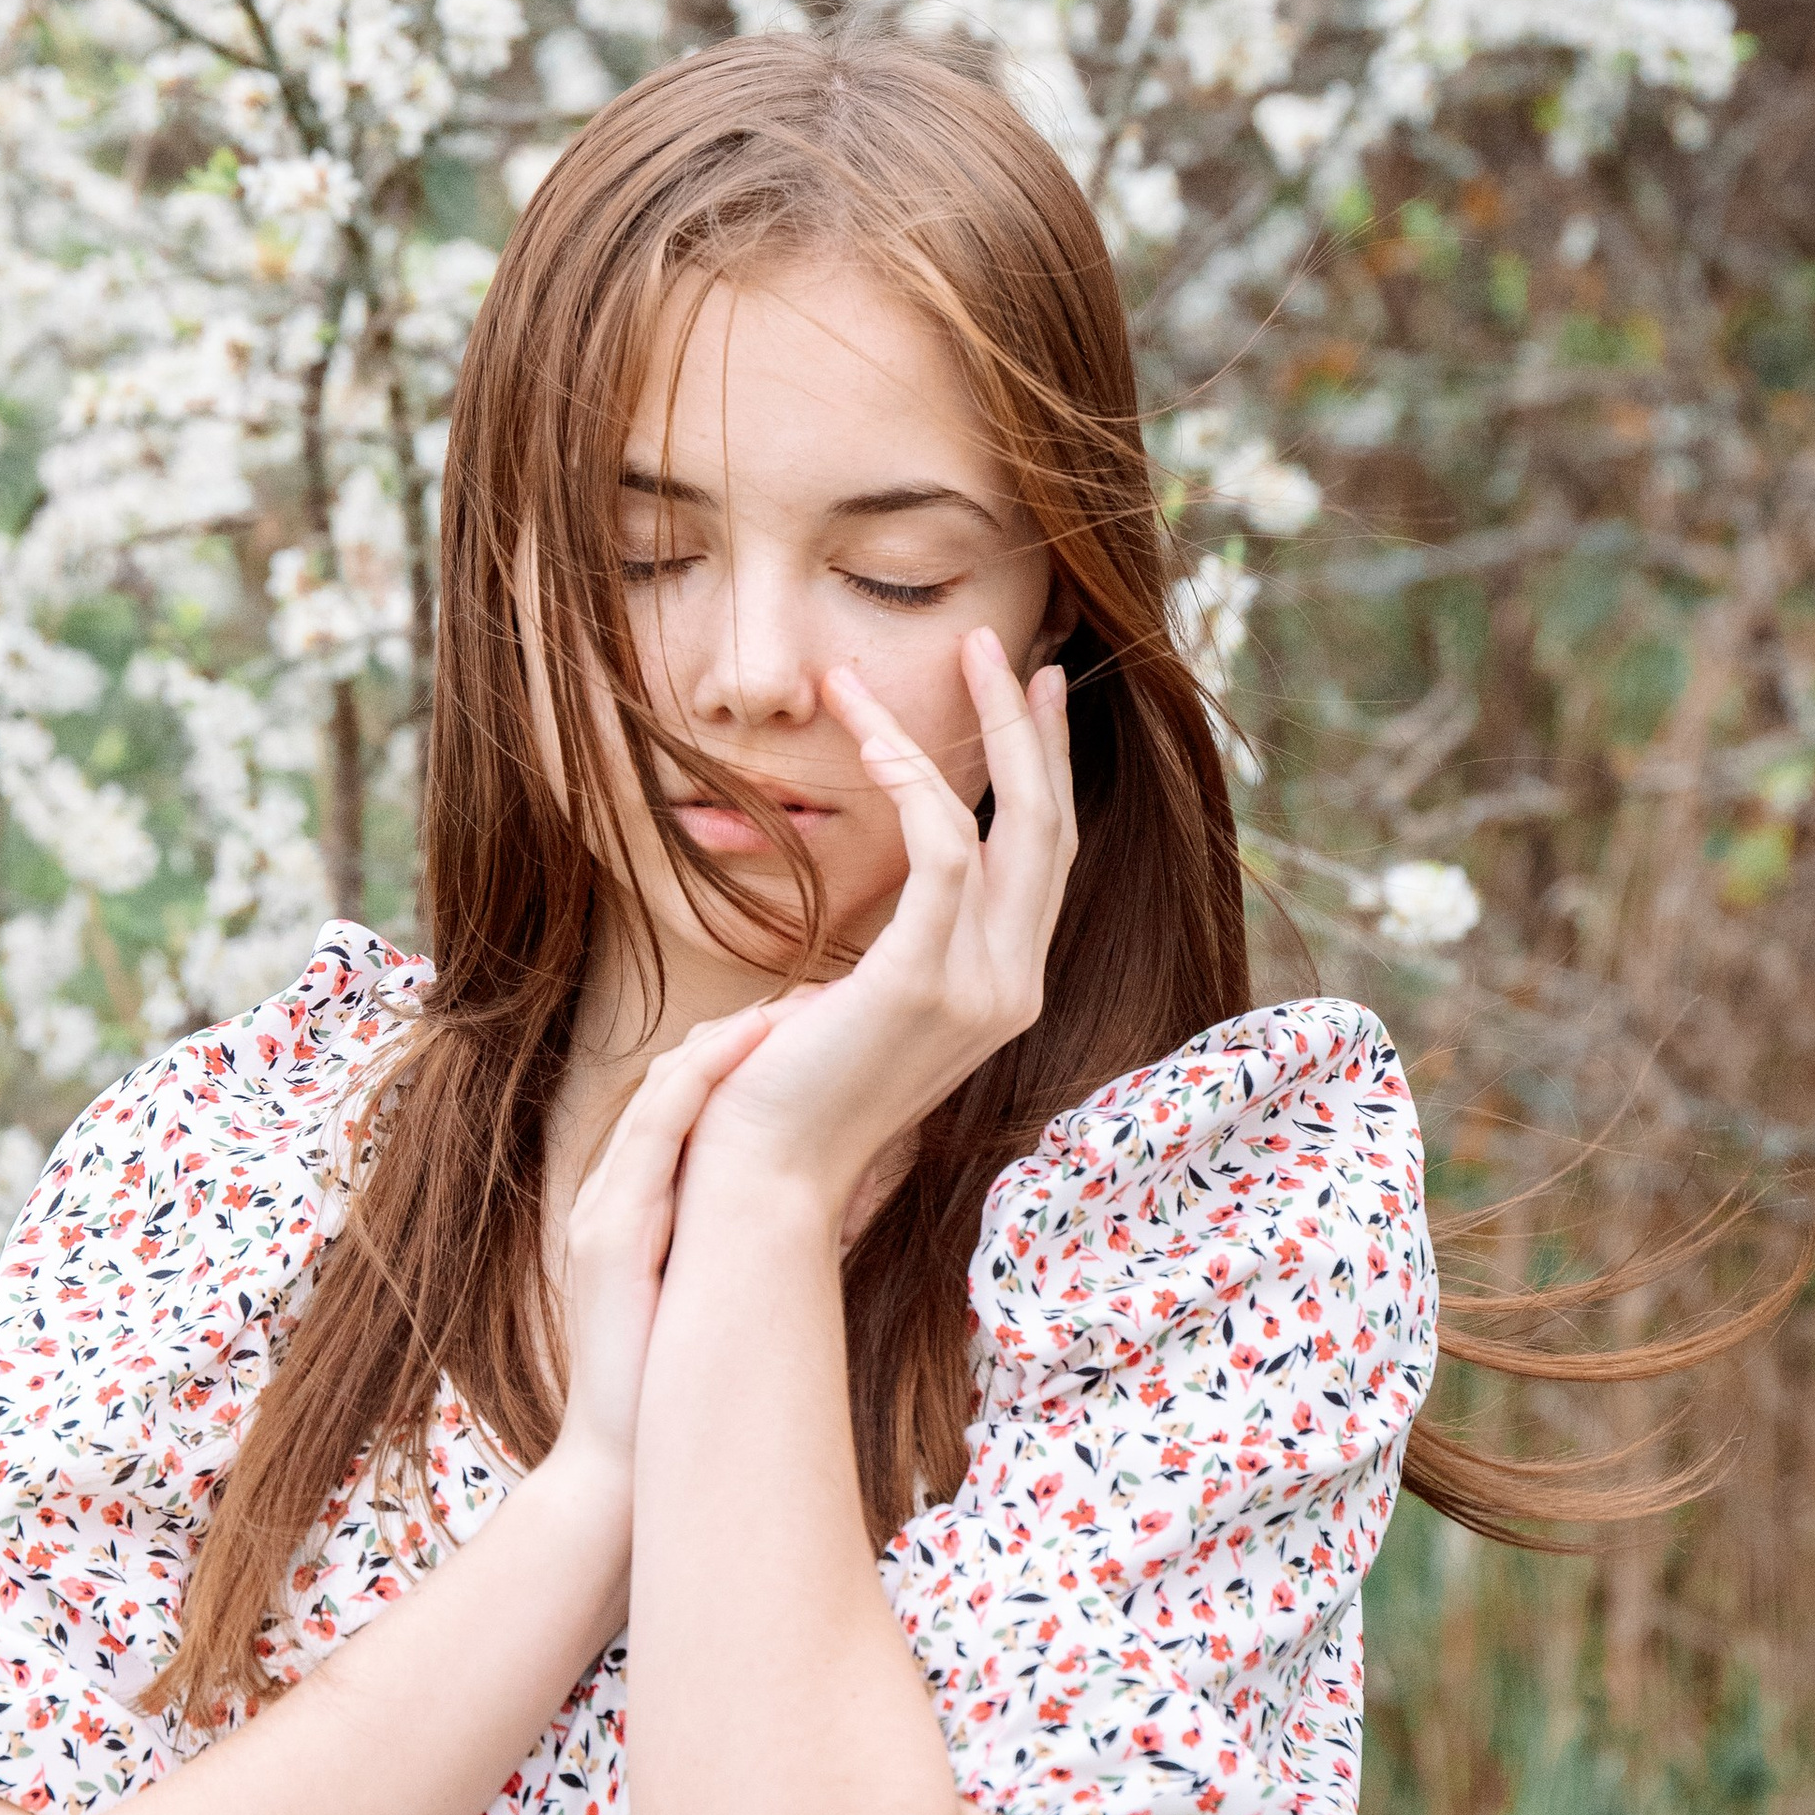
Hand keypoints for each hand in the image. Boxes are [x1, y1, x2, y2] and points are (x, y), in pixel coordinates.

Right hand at [548, 1003, 779, 1493]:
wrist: (628, 1469)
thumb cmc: (683, 1391)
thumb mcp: (729, 1293)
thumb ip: (765, 1242)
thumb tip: (851, 1200)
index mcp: (641, 1206)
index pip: (691, 1103)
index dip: (748, 1055)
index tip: (815, 1024)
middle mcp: (616, 1195)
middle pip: (677, 1081)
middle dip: (745, 1031)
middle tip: (816, 994)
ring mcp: (605, 1211)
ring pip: (664, 1092)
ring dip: (729, 1042)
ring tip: (793, 1006)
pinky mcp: (608, 1234)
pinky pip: (653, 1131)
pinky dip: (702, 1080)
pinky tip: (748, 1047)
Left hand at [681, 629, 1075, 1223]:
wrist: (764, 1171)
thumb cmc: (790, 1084)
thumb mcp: (865, 997)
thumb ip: (904, 939)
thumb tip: (904, 870)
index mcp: (1005, 988)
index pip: (1049, 856)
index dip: (1047, 766)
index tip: (1032, 689)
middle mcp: (1012, 987)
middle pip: (1051, 829)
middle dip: (1026, 726)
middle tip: (999, 643)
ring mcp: (979, 990)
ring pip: (1003, 827)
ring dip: (963, 734)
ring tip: (897, 672)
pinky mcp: (923, 982)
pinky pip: (944, 851)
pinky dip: (915, 782)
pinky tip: (872, 737)